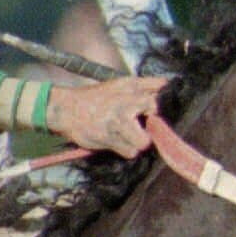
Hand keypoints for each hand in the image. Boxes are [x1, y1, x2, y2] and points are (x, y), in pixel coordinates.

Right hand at [44, 76, 168, 158]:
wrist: (65, 109)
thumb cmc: (98, 97)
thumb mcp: (122, 84)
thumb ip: (148, 84)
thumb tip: (170, 84)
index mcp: (131, 88)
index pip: (159, 100)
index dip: (158, 110)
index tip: (149, 113)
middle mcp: (127, 103)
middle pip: (157, 123)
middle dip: (150, 128)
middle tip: (136, 126)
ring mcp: (118, 122)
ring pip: (144, 142)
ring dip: (136, 142)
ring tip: (125, 134)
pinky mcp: (109, 137)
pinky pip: (130, 152)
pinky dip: (125, 149)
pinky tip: (115, 140)